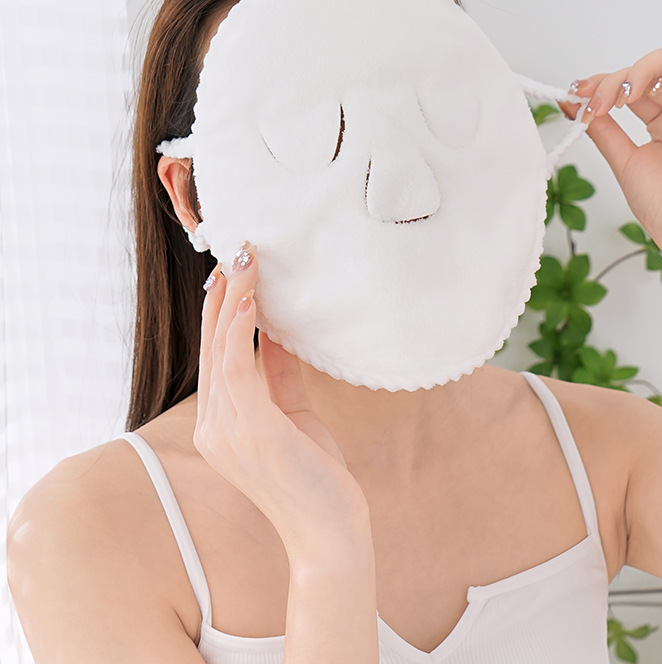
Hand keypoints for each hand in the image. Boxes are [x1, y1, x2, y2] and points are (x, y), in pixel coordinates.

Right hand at [194, 245, 370, 557]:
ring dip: (233, 299)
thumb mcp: (293, 415)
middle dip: (223, 295)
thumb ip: (278, 376)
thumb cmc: (314, 476)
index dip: (222, 312)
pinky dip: (243, 327)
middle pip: (212, 346)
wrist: (328, 533)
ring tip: (245, 259)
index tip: (234, 273)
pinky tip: (255, 297)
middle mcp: (213, 426)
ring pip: (222, 348)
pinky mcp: (250, 429)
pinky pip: (239, 365)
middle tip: (236, 251)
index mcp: (220, 425)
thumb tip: (276, 332)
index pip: (216, 357)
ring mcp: (225, 430)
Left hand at [570, 43, 661, 264]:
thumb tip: (573, 103)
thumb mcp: (622, 160)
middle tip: (597, 101)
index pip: (632, 85)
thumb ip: (602, 129)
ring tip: (624, 96)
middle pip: (651, 68)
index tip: (578, 94)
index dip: (604, 83)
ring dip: (643, 70)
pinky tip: (656, 88)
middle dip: (617, 79)